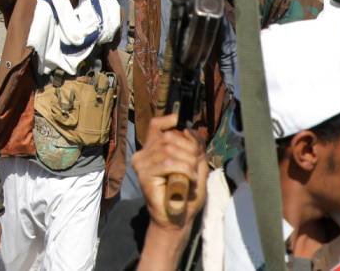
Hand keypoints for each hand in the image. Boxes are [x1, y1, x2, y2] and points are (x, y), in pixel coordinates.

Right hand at [134, 112, 209, 228]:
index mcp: (153, 149)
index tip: (181, 123)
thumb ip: (195, 148)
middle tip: (197, 163)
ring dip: (188, 161)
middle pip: (168, 137)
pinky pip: (167, 164)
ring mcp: (141, 164)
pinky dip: (183, 169)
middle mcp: (143, 154)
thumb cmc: (185, 194)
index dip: (168, 120)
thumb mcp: (195, 166)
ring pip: (169, 150)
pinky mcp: (144, 175)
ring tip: (194, 174)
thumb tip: (192, 130)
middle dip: (188, 147)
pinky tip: (190, 179)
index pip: (155, 126)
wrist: (177, 218)